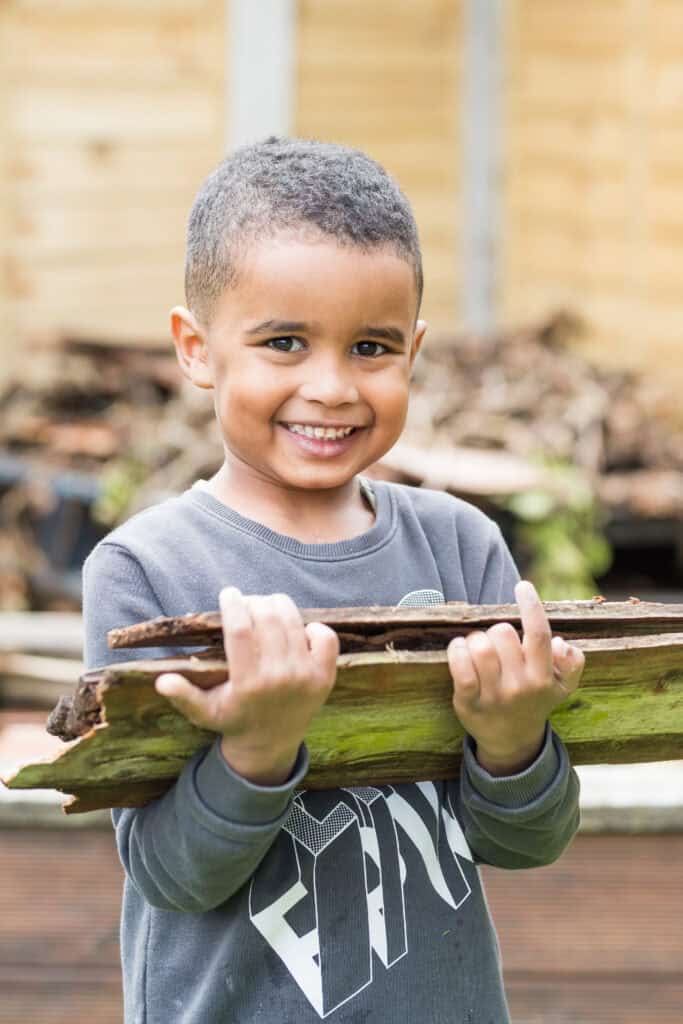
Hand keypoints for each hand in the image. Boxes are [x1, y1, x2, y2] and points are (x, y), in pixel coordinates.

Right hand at [155, 587, 338, 784]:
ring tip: (266, 609)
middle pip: (268, 617)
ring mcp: (306, 675)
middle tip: (246, 603)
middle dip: (254, 602)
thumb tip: (162, 681)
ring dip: (278, 606)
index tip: (228, 593)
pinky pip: (326, 636)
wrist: (271, 744)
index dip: (233, 604)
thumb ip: (183, 695)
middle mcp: (279, 677)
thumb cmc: (233, 720)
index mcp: (248, 683)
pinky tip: (296, 630)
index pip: (239, 629)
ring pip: (293, 620)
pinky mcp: (325, 675)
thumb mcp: (203, 712)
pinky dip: (312, 626)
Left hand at [447, 580, 584, 774]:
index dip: (530, 606)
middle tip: (496, 641)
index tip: (523, 586)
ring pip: (480, 647)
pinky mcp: (468, 703)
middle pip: (503, 634)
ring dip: (475, 639)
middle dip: (496, 629)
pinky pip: (460, 668)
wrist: (512, 742)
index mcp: (544, 678)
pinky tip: (459, 649)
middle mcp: (520, 687)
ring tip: (477, 647)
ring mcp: (494, 697)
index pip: (539, 635)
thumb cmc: (536, 701)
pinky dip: (456, 651)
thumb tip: (560, 643)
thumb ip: (573, 663)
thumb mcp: (564, 686)